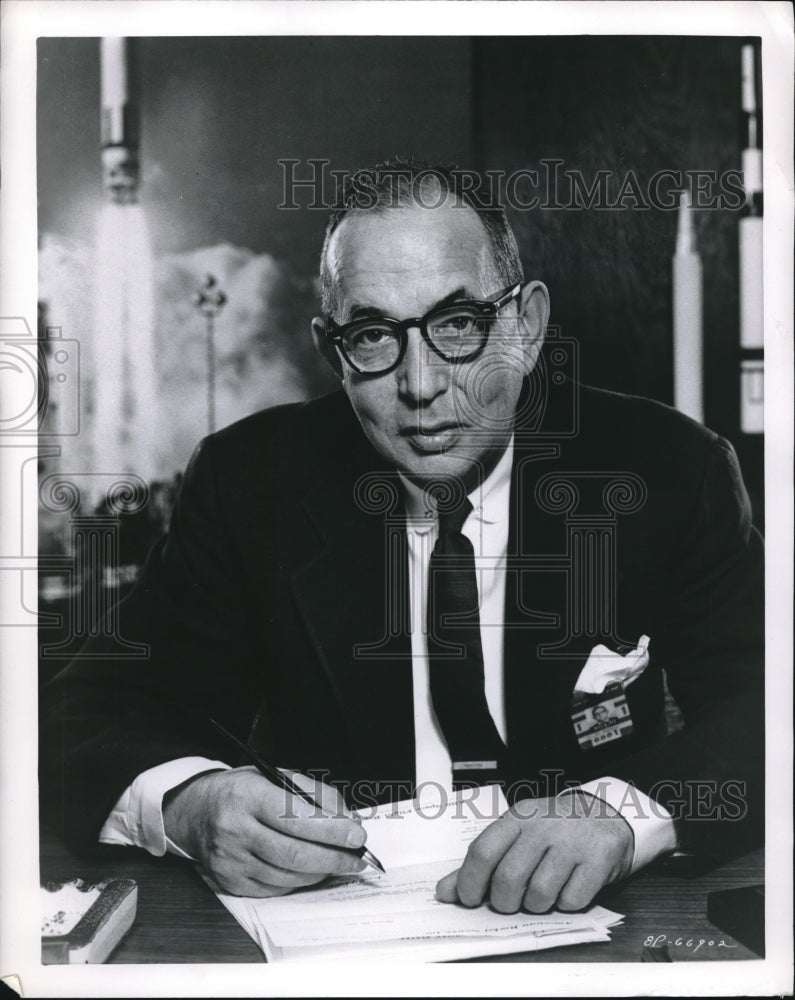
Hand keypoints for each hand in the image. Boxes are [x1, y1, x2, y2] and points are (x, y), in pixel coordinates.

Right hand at [162, 766, 366, 896]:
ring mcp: (230, 860)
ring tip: (341, 862)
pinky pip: (276, 888)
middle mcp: (235, 830)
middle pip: (295, 854)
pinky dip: (302, 881)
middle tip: (358, 856)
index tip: (357, 835)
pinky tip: (314, 870)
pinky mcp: (231, 882)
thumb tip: (347, 820)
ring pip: (288, 876)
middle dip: (334, 858)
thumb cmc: (244, 791)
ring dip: (322, 871)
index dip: (332, 830)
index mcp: (247, 796)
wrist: (196, 811)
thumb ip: (314, 794)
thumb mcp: (275, 776)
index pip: (296, 818)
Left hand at [435, 792, 633, 913]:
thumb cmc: (552, 831)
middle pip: (508, 878)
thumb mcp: (516, 835)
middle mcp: (543, 827)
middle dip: (504, 902)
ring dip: (536, 905)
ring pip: (539, 895)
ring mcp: (571, 843)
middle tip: (511, 902)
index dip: (470, 882)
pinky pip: (572, 901)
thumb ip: (481, 863)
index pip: (482, 851)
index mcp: (517, 818)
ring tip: (541, 894)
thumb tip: (445, 892)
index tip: (470, 899)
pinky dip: (565, 904)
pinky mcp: (597, 860)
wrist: (605, 816)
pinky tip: (567, 888)